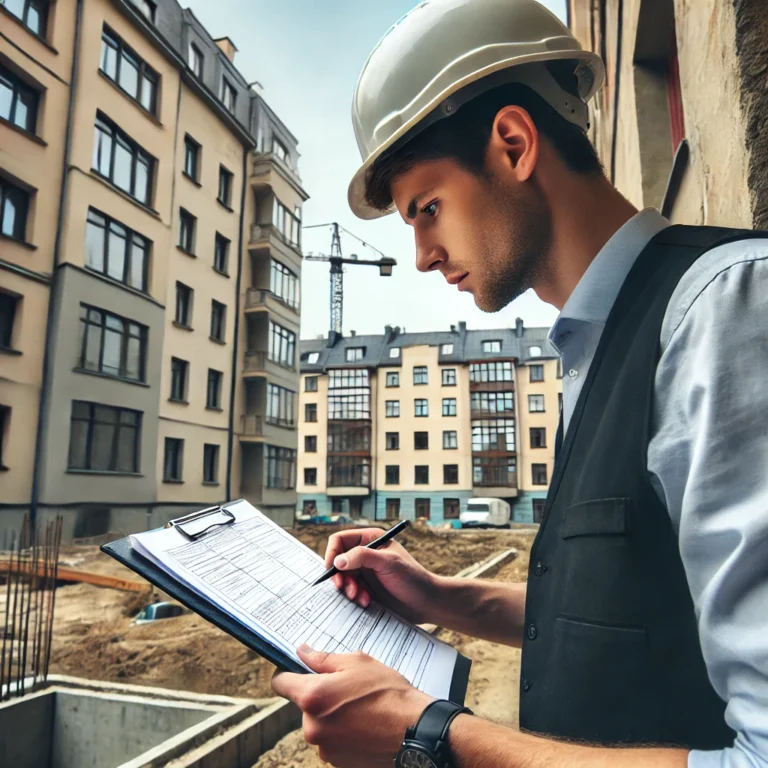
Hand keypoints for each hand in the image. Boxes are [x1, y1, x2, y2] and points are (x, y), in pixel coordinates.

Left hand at [273, 645, 431, 767]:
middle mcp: (312, 727)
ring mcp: (324, 748)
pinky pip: (333, 742)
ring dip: (332, 716)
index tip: (297, 670)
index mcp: (313, 696)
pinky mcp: (338, 763)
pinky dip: (344, 733)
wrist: (415, 731)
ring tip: (361, 709)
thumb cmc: (388, 692)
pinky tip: (365, 726)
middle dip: (320, 696)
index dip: (287, 673)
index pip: (280, 683)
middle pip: (304, 705)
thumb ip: (323, 658)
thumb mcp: (357, 663)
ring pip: (319, 724)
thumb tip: (302, 652)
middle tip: (347, 689)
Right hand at [324, 528, 438, 622]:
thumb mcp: (388, 563)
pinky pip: (349, 591)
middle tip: (344, 587)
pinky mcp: (366, 588)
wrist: (426, 603)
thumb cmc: (412, 578)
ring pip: (342, 578)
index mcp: (370, 540)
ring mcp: (365, 572)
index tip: (332, 570)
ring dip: (347, 589)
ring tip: (360, 596)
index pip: (340, 540)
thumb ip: (362, 557)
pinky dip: (355, 597)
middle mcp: (365, 554)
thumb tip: (337, 561)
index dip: (332, 553)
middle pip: (338, 561)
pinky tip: (367, 601)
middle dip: (339, 576)